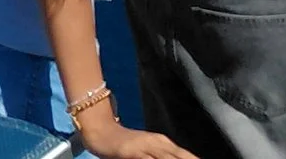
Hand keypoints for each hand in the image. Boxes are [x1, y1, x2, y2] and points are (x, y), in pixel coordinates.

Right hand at [76, 116, 197, 158]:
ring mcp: (145, 147)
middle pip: (181, 158)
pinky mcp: (131, 152)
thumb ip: (162, 155)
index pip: (187, 157)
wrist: (98, 129)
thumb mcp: (146, 150)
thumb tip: (179, 156)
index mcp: (164, 143)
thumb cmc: (123, 143)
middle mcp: (157, 143)